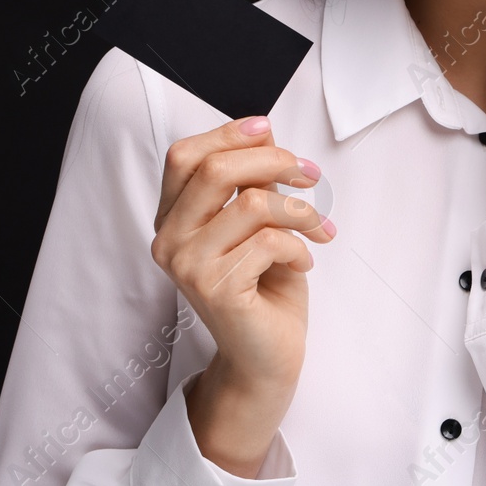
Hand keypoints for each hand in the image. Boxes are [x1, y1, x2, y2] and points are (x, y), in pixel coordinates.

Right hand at [150, 116, 334, 473]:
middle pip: (215, 169)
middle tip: (310, 176)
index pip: (184, 156)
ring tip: (316, 230)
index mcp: (172, 219)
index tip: (269, 129)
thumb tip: (262, 128)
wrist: (267, 357)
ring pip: (253, 203)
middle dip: (274, 161)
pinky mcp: (216, 290)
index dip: (228, 134)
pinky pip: (271, 242)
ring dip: (299, 210)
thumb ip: (252, 180)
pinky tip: (304, 262)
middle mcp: (169, 241)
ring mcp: (188, 267)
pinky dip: (300, 246)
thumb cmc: (264, 287)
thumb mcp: (258, 222)